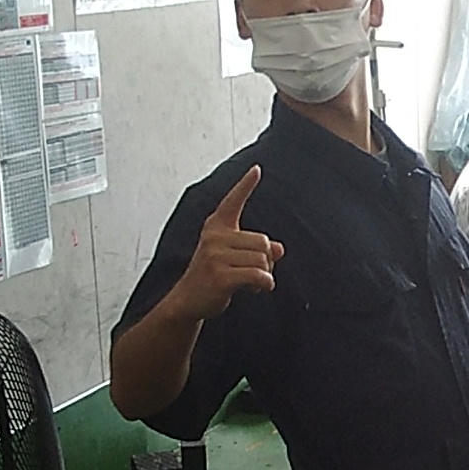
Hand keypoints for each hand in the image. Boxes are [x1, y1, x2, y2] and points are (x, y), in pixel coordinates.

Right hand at [172, 166, 283, 320]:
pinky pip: (258, 275)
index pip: (233, 202)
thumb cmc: (214, 276)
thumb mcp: (235, 258)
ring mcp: (215, 256)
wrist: (189, 300)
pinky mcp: (220, 276)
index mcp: (216, 227)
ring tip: (251, 283)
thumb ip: (257, 250)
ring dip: (265, 275)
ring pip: (262, 260)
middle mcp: (215, 237)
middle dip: (266, 260)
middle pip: (263, 242)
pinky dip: (265, 284)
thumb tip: (280, 249)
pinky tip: (258, 289)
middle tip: (256, 272)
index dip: (245, 185)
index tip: (257, 169)